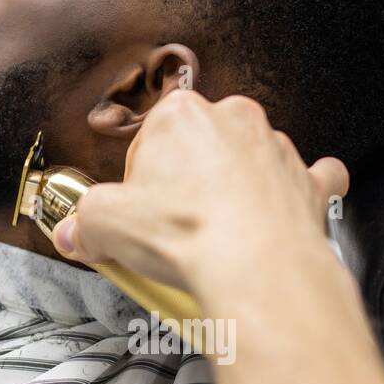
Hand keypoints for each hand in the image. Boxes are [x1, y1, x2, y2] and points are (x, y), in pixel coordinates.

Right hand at [52, 90, 348, 304]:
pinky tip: (279, 217)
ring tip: (215, 236)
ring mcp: (275, 149)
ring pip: (248, 161)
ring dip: (235, 188)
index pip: (148, 143)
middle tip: (171, 225)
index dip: (138, 183)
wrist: (258, 269)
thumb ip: (84, 224)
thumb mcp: (104, 225)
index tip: (137, 212)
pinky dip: (296, 195)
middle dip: (185, 182)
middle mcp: (232, 121)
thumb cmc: (190, 232)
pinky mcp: (307, 182)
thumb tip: (76, 233)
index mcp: (180, 115)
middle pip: (198, 149)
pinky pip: (307, 179)